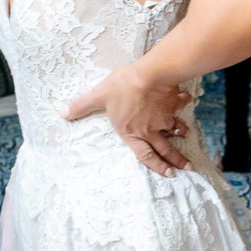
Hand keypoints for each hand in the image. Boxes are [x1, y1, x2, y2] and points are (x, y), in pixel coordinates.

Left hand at [66, 64, 191, 175]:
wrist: (150, 76)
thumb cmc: (123, 88)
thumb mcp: (99, 96)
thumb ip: (81, 106)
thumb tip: (62, 113)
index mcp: (132, 132)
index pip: (145, 155)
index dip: (156, 166)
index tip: (168, 174)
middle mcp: (150, 130)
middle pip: (165, 149)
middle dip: (176, 161)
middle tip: (187, 168)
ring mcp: (164, 119)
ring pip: (176, 130)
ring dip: (182, 135)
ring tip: (186, 137)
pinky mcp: (174, 105)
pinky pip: (180, 107)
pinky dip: (183, 106)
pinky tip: (186, 103)